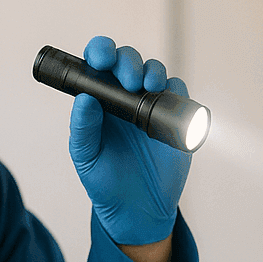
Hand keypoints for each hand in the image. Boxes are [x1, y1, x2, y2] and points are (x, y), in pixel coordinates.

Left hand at [68, 36, 192, 245]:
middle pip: (129, 61)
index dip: (101, 52)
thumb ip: (83, 129)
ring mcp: (152, 106)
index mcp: (99, 100)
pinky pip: (179, 95)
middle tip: (129, 80)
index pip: (99, 63)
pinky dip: (176, 91)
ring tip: (148, 87)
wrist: (137, 210)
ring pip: (156, 72)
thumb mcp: (86, 157)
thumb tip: (84, 98)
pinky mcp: (176, 119)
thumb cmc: (105, 181)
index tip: (101, 59)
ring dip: (153, 71)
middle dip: (129, 62)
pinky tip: (168, 99)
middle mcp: (125, 97)